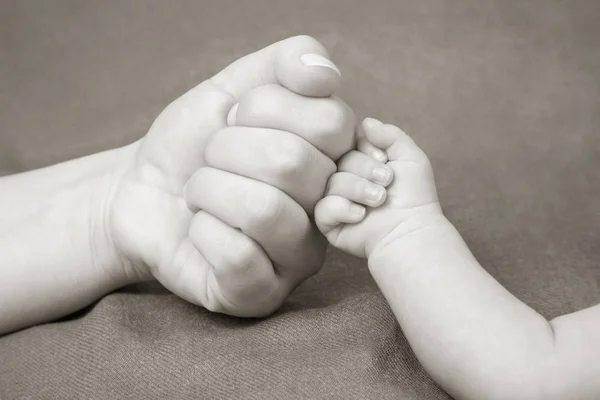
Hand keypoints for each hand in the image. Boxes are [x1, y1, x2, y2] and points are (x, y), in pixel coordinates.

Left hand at [108, 36, 354, 315]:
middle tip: (212, 159)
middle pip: (292, 163)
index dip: (264, 110)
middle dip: (227, 148)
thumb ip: (286, 65)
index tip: (238, 120)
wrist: (143, 191)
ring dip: (210, 189)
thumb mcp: (233, 89)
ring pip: (265, 210)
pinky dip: (201, 229)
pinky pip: (238, 255)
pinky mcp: (262, 295)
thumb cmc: (194, 144)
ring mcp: (299, 259)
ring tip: (203, 194)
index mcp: (333, 160)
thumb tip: (327, 74)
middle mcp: (328, 211)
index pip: (331, 122)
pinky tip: (200, 229)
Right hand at [315, 118, 441, 258]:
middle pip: (341, 161)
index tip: (385, 159)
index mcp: (362, 162)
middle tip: (387, 184)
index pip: (349, 142)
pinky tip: (361, 216)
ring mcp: (335, 200)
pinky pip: (322, 207)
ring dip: (360, 190)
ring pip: (332, 182)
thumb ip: (390, 134)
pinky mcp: (328, 222)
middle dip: (367, 171)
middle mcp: (346, 179)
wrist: (410, 230)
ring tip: (379, 201)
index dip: (366, 149)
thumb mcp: (410, 157)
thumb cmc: (414, 196)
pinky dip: (343, 209)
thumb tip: (366, 121)